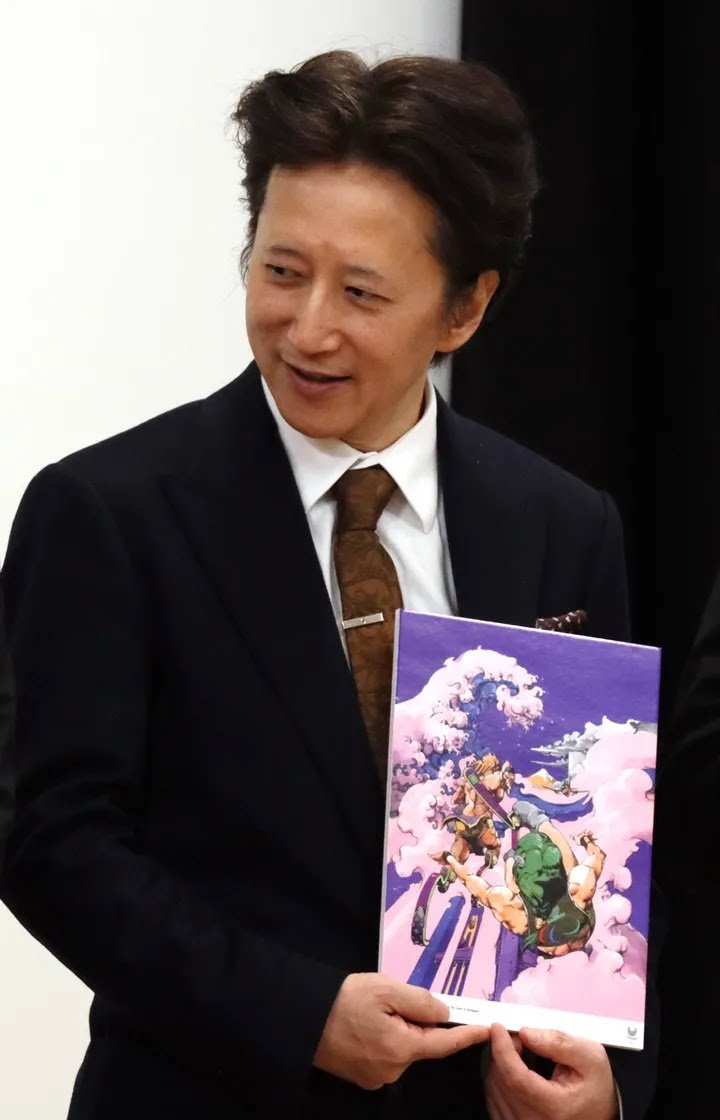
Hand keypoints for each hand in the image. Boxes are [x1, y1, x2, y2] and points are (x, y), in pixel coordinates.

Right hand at [313, 972, 488, 1089]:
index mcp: (402, 1049)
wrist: (301, 1019)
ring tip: (373, 1008)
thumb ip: (420, 1001)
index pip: (444, 1044)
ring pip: (403, 1048)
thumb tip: (444, 1013)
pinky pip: (386, 1054)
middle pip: (421, 1044)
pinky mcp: (362, 1077)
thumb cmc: (344, 1000)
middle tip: (394, 998)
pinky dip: (386, 1037)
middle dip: (418, 1021)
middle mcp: (393, 1071)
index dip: (466, 1035)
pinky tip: (367, 1022)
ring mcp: (376, 1077)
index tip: (487, 1030)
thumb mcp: (385, 988)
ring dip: (400, 1028)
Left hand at [483, 1024, 617, 1119]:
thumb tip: (527, 1033)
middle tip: (517, 1038)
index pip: (515, 1077)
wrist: (600, 1112)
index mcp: (554, 1107)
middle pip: (502, 1080)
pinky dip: (499, 1079)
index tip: (498, 1029)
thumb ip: (559, 1042)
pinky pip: (493, 1100)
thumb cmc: (595, 1085)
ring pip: (494, 1089)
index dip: (502, 1049)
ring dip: (500, 1064)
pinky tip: (512, 1070)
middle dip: (503, 1051)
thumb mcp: (589, 1057)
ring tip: (519, 1053)